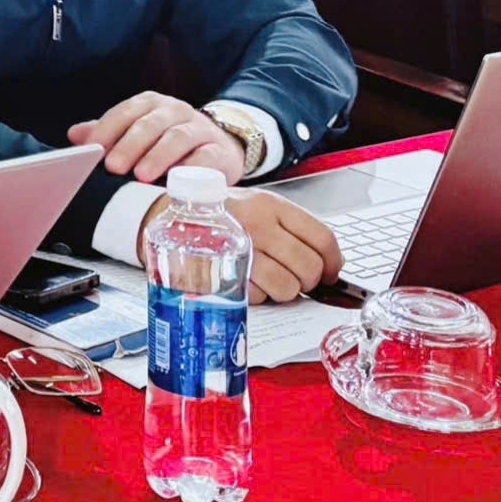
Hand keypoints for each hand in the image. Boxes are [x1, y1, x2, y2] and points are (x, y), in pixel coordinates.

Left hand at [69, 93, 245, 183]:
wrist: (220, 147)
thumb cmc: (167, 142)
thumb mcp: (137, 133)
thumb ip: (108, 133)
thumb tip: (74, 135)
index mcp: (150, 104)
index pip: (125, 112)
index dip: (107, 130)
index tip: (92, 150)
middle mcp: (175, 111)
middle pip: (149, 124)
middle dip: (129, 145)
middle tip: (114, 167)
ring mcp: (199, 129)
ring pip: (177, 137)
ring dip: (158, 156)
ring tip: (141, 175)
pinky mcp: (220, 150)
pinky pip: (206, 156)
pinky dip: (191, 168)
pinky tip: (176, 181)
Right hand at [136, 190, 342, 303]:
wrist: (167, 216)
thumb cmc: (218, 216)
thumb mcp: (256, 207)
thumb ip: (288, 228)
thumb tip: (324, 263)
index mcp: (272, 205)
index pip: (322, 238)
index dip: (333, 263)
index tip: (330, 274)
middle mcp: (258, 223)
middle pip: (309, 266)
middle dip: (308, 282)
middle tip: (297, 280)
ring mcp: (240, 247)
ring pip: (287, 287)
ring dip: (284, 292)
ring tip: (270, 282)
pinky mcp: (222, 270)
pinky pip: (257, 296)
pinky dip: (256, 296)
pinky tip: (245, 282)